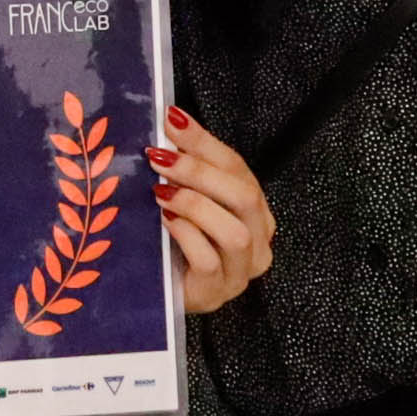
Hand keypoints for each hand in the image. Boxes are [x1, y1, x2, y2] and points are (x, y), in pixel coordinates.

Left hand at [150, 109, 273, 316]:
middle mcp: (257, 242)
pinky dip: (187, 236)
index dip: (205, 142)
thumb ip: (187, 168)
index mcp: (255, 212)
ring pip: (234, 233)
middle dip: (199, 172)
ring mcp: (240, 273)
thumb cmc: (174, 242)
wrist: (158, 293)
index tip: (171, 122)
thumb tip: (170, 122)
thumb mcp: (184, 199)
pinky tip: (166, 223)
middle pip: (244, 197)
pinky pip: (210, 262)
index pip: (239, 168)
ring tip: (160, 193)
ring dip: (195, 206)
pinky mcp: (216, 294)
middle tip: (159, 158)